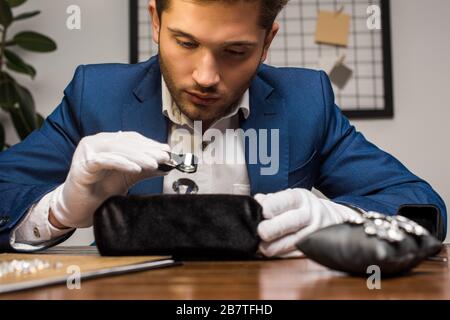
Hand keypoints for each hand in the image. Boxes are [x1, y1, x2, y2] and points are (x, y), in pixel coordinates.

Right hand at [49, 131, 170, 227]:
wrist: (78, 209)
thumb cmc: (99, 190)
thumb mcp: (128, 177)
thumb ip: (144, 168)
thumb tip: (166, 165)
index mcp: (106, 142)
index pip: (132, 138)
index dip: (150, 144)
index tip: (167, 150)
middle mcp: (96, 143)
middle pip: (126, 142)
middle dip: (148, 150)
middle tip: (165, 157)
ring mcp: (87, 152)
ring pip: (117, 149)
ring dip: (138, 156)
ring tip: (154, 163)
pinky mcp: (82, 165)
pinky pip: (105, 161)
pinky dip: (122, 163)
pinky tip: (136, 168)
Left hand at [254, 188, 359, 257]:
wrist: (330, 217)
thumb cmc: (302, 207)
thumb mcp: (290, 197)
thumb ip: (271, 200)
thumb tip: (257, 201)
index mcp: (301, 198)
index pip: (286, 200)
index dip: (272, 206)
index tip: (263, 212)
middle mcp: (309, 214)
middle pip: (291, 222)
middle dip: (273, 228)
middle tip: (260, 231)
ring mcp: (313, 232)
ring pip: (292, 242)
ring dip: (274, 246)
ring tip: (262, 246)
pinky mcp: (314, 248)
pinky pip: (295, 254)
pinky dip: (281, 254)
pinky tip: (272, 251)